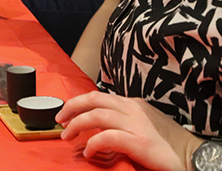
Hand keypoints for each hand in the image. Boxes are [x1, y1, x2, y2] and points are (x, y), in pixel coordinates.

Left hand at [56, 91, 202, 170]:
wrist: (192, 156)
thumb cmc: (167, 143)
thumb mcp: (143, 122)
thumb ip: (122, 118)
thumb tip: (97, 125)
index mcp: (133, 103)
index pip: (98, 97)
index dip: (78, 103)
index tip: (66, 113)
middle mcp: (133, 108)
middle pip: (93, 100)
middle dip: (71, 108)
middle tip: (60, 120)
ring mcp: (136, 124)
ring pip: (95, 115)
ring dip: (76, 125)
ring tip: (67, 136)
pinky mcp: (138, 141)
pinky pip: (106, 138)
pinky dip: (92, 144)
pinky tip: (88, 152)